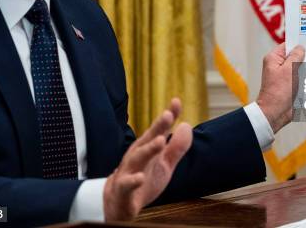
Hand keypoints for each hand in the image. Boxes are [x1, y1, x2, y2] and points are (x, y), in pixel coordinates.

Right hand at [103, 98, 192, 220]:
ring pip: (137, 158)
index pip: (159, 130)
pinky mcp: (124, 190)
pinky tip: (140, 178)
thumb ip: (177, 146)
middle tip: (168, 115)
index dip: (168, 117)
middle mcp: (137, 156)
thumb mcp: (164, 164)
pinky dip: (133, 181)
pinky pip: (127, 184)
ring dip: (148, 149)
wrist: (119, 203)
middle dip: (157, 127)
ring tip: (160, 141)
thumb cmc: (143, 179)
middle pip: (147, 139)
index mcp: (147, 148)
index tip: (176, 101)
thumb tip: (187, 125)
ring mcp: (129, 171)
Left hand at [256, 43, 304, 132]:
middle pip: (295, 56)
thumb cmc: (278, 92)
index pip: (287, 45)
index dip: (298, 42)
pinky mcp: (291, 85)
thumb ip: (295, 57)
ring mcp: (286, 76)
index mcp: (274, 59)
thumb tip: (301, 48)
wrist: (276, 113)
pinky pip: (301, 77)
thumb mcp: (288, 70)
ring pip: (300, 67)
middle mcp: (279, 66)